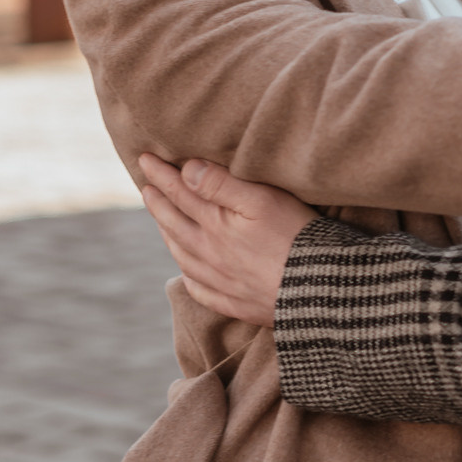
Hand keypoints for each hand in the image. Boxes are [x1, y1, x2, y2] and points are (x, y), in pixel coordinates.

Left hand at [137, 154, 319, 326]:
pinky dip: (188, 279)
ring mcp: (221, 281)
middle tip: (146, 188)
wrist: (317, 289)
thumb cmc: (295, 236)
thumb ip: (221, 184)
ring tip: (161, 224)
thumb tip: (187, 170)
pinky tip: (188, 274)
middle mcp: (210, 254)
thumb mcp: (262, 200)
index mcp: (215, 225)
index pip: (180, 193)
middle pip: (174, 225)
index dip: (161, 175)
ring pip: (183, 257)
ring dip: (168, 236)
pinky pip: (201, 291)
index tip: (144, 158)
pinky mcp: (236, 303)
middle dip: (157, 203)